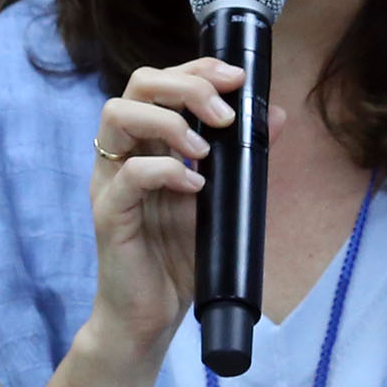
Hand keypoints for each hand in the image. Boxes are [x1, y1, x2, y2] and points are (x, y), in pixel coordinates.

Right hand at [83, 60, 242, 362]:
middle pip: (136, 87)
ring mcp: (110, 182)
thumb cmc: (179, 258)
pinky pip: (127, 177)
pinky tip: (194, 187)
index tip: (235, 78)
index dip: (196, 69)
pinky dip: (164, 172)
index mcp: (144, 143)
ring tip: (205, 150)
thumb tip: (277, 117)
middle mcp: (121, 155)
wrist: (151, 317)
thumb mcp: (221, 199)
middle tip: (223, 115)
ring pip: (117, 117)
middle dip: (186, 86)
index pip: (159, 83)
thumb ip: (243, 158)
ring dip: (169, 122)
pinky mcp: (109, 215)